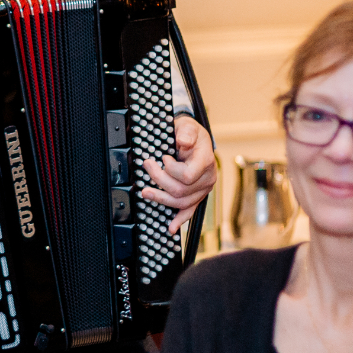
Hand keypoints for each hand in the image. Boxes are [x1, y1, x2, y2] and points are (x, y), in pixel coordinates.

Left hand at [141, 115, 216, 233]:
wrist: (197, 140)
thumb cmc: (191, 133)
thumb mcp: (188, 125)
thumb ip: (186, 132)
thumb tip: (182, 141)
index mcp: (206, 161)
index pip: (188, 175)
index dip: (171, 169)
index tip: (164, 157)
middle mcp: (207, 178)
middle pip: (181, 190)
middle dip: (159, 180)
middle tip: (147, 166)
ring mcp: (203, 189)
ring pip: (181, 202)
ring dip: (161, 198)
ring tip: (145, 191)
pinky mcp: (197, 195)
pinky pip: (190, 210)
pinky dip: (180, 220)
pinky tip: (171, 227)